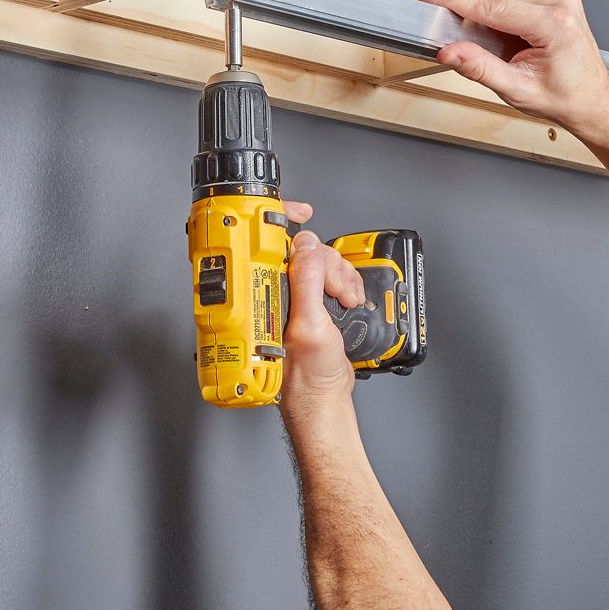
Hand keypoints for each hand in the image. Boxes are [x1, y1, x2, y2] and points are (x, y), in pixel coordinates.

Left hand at [279, 212, 366, 418]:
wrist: (323, 399)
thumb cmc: (307, 377)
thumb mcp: (310, 327)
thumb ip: (307, 282)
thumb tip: (305, 246)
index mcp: (262, 293)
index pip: (267, 242)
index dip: (284, 219)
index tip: (303, 210)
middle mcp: (273, 292)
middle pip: (304, 249)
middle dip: (329, 265)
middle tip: (335, 291)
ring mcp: (293, 297)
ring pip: (320, 261)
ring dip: (340, 276)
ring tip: (343, 301)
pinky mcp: (309, 303)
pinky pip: (329, 277)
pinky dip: (343, 283)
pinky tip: (345, 300)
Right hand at [419, 0, 608, 138]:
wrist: (593, 99)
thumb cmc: (565, 97)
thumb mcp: (517, 90)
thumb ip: (480, 69)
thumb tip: (449, 52)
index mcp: (554, 23)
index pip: (493, 6)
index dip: (456, 2)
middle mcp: (560, 2)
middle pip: (495, 0)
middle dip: (470, 17)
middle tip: (453, 40)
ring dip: (488, 18)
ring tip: (496, 50)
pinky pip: (515, 0)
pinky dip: (501, 17)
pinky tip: (506, 39)